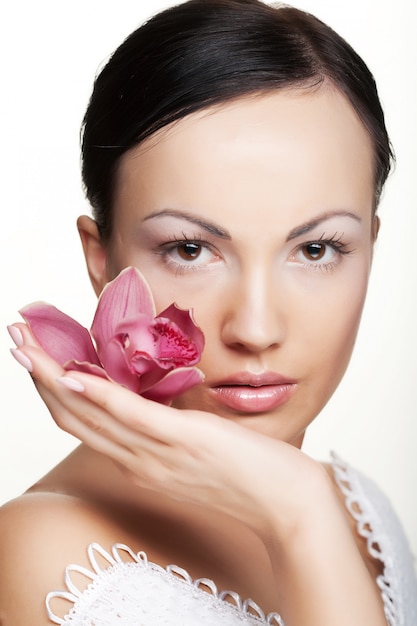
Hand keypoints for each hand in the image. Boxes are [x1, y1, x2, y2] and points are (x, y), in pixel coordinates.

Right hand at [9, 323, 386, 624]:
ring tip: (26, 346)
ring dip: (52, 377)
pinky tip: (72, 372)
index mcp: (139, 461)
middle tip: (15, 340)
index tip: (35, 358)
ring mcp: (156, 454)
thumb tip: (157, 392)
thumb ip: (168, 424)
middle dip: (38, 377)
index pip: (83, 424)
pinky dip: (97, 394)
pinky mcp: (181, 441)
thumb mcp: (196, 446)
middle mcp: (137, 461)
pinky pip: (130, 416)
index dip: (52, 390)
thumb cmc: (247, 471)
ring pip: (89, 414)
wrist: (287, 503)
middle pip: (73, 417)